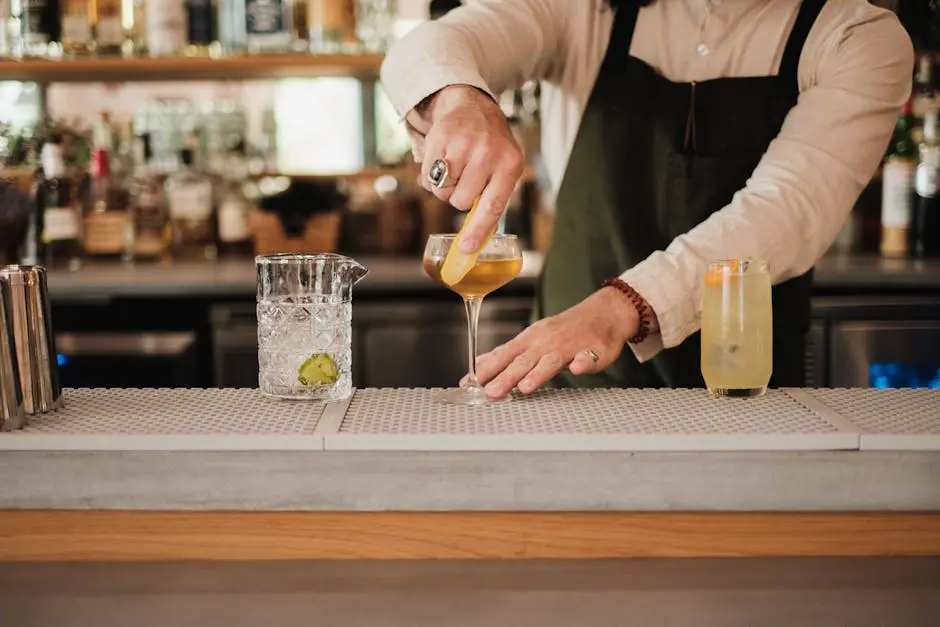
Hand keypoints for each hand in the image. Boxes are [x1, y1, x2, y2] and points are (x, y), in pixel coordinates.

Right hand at [415, 85, 523, 253]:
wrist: (475, 108)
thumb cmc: (492, 148)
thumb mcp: (504, 169)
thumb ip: (493, 202)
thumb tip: (474, 243)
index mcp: (509, 166)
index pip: (492, 206)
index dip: (477, 230)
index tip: (467, 249)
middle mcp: (488, 153)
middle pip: (460, 201)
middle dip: (459, 197)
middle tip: (466, 179)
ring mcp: (463, 144)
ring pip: (441, 191)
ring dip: (444, 187)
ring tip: (455, 169)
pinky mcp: (442, 137)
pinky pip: (427, 176)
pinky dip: (431, 176)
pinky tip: (443, 160)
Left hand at [473, 287, 639, 397]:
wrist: (603, 313)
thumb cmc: (565, 329)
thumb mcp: (532, 338)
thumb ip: (508, 354)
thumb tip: (480, 365)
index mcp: (530, 341)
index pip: (504, 355)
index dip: (487, 369)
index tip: (471, 383)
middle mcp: (546, 343)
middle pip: (523, 361)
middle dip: (506, 377)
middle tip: (492, 392)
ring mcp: (569, 346)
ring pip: (551, 361)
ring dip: (538, 373)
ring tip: (526, 387)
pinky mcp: (594, 351)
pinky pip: (588, 357)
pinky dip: (583, 362)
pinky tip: (577, 369)